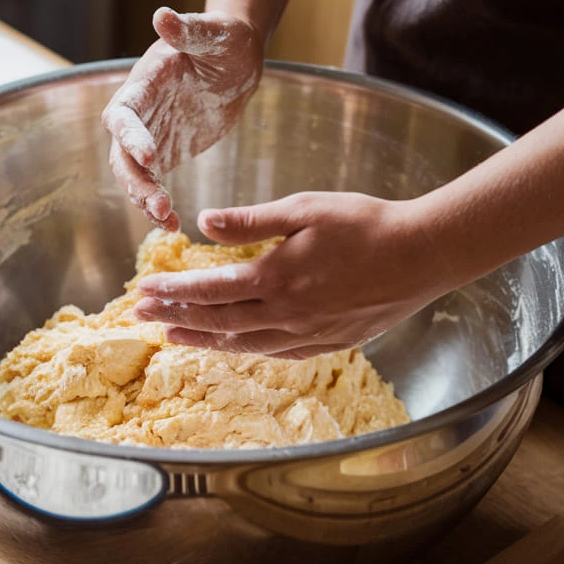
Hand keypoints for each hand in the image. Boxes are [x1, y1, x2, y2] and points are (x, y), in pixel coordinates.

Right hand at [103, 7, 263, 230]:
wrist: (237, 59)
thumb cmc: (226, 38)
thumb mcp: (216, 32)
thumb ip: (189, 29)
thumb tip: (162, 16)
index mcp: (145, 83)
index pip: (124, 113)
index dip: (130, 136)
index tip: (149, 156)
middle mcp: (140, 112)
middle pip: (121, 153)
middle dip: (135, 181)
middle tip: (159, 205)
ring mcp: (150, 134)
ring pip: (133, 174)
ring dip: (144, 198)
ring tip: (167, 220)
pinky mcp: (165, 151)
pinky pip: (153, 183)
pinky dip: (159, 204)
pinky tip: (174, 223)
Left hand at [133, 192, 447, 357]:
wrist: (422, 256)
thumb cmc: (366, 225)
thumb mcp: (305, 209)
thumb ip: (252, 221)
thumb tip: (204, 223)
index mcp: (275, 278)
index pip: (209, 290)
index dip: (173, 292)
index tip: (144, 292)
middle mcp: (285, 314)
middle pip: (216, 321)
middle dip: (175, 318)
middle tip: (141, 319)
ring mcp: (306, 335)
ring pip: (241, 344)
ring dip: (203, 340)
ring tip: (174, 336)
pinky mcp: (326, 344)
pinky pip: (274, 354)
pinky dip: (244, 351)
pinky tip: (231, 347)